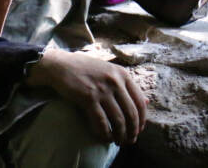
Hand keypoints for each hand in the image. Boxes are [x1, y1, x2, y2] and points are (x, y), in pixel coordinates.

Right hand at [25, 49, 145, 144]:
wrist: (60, 65)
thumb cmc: (85, 69)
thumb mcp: (110, 71)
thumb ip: (127, 86)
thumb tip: (147, 101)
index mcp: (123, 74)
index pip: (140, 101)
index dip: (142, 119)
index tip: (139, 129)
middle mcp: (115, 81)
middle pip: (131, 113)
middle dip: (133, 131)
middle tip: (130, 140)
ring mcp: (102, 89)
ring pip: (118, 120)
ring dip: (120, 135)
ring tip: (118, 142)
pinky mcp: (88, 98)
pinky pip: (101, 122)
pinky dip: (105, 133)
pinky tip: (105, 138)